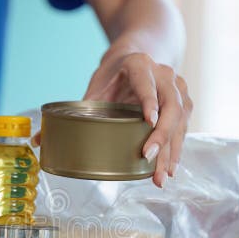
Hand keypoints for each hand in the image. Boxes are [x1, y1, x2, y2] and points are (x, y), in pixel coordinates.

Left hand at [84, 51, 192, 187]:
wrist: (133, 62)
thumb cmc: (112, 77)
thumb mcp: (97, 86)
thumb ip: (83, 109)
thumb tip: (53, 138)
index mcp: (139, 64)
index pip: (147, 83)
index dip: (149, 102)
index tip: (149, 122)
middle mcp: (164, 74)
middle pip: (171, 106)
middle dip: (162, 135)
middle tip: (149, 157)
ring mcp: (178, 88)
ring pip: (180, 120)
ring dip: (171, 150)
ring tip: (162, 175)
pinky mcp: (185, 103)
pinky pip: (183, 127)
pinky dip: (176, 149)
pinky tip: (169, 168)